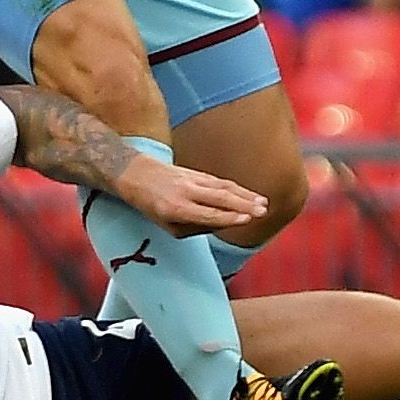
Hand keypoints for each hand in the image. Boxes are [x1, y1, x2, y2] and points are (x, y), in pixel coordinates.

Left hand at [114, 158, 268, 235]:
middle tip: (262, 211)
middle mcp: (185, 192)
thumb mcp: (167, 225)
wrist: (136, 174)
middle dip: (243, 204)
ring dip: (245, 195)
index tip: (247, 220)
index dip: (228, 217)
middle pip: (219, 197)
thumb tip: (222, 224)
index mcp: (175, 209)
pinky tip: (249, 194)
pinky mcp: (197, 173)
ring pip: (223, 187)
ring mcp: (192, 179)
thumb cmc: (152, 206)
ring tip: (263, 203)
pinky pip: (219, 181)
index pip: (207, 214)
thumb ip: (195, 227)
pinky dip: (237, 188)